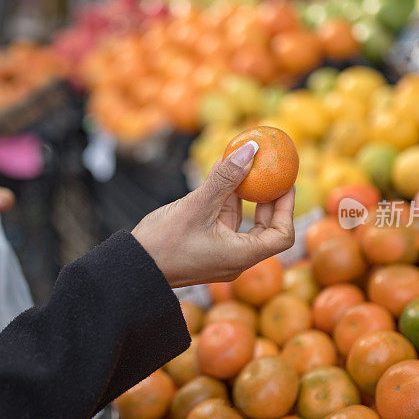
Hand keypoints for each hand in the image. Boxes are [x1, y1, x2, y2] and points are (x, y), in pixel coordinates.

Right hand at [132, 141, 294, 287]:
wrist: (131, 269)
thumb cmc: (163, 244)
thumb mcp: (197, 206)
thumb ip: (225, 178)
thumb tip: (251, 149)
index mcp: (240, 255)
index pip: (281, 236)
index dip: (287, 208)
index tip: (286, 183)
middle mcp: (234, 257)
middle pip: (265, 228)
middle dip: (268, 198)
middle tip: (271, 170)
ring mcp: (219, 253)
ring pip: (241, 221)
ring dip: (243, 194)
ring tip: (243, 164)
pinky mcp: (204, 247)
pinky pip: (222, 222)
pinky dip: (224, 200)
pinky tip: (221, 175)